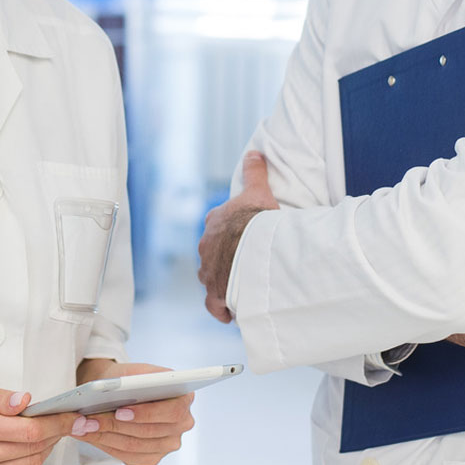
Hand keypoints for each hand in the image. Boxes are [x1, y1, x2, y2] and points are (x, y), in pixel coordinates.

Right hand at [0, 380, 79, 464]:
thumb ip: (1, 396)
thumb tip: (27, 401)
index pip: (29, 430)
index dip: (58, 423)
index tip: (75, 417)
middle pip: (34, 448)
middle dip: (57, 433)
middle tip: (69, 420)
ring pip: (31, 464)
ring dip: (47, 447)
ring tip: (49, 430)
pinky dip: (33, 460)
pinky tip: (31, 445)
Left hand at [67, 362, 194, 464]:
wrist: (122, 390)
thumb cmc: (129, 378)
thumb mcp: (133, 370)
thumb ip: (133, 377)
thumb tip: (118, 389)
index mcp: (185, 398)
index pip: (172, 411)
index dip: (147, 414)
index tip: (120, 412)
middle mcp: (183, 423)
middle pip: (148, 432)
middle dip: (114, 426)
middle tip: (88, 421)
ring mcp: (169, 444)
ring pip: (134, 446)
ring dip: (105, 437)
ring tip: (82, 427)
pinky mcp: (153, 457)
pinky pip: (129, 457)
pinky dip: (106, 446)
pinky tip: (89, 436)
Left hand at [197, 151, 278, 323]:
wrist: (257, 248)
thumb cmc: (259, 220)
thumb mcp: (258, 191)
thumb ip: (255, 172)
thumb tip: (255, 152)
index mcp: (214, 222)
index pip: (216, 228)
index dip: (229, 235)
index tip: (242, 242)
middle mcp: (206, 246)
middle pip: (212, 255)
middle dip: (226, 261)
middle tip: (246, 267)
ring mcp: (208, 271)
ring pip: (212, 279)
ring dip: (224, 284)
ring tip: (242, 289)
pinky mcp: (214, 292)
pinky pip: (214, 304)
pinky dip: (223, 309)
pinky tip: (233, 311)